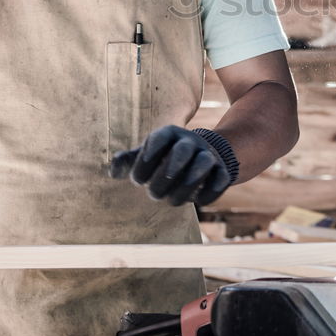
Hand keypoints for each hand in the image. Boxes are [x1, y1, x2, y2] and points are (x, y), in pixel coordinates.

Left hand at [109, 126, 232, 206]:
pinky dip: (210, 192)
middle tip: (153, 195)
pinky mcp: (222, 170)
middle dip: (167, 173)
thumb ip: (127, 161)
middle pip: (183, 150)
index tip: (137, 180)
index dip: (147, 158)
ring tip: (173, 201)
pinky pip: (221, 179)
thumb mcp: (145, 155)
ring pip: (204, 162)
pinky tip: (197, 201)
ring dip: (188, 183)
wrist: (199, 156)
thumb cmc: (163, 158)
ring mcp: (208, 154)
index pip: (160, 139)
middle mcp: (190, 141)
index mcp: (169, 134)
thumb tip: (113, 171)